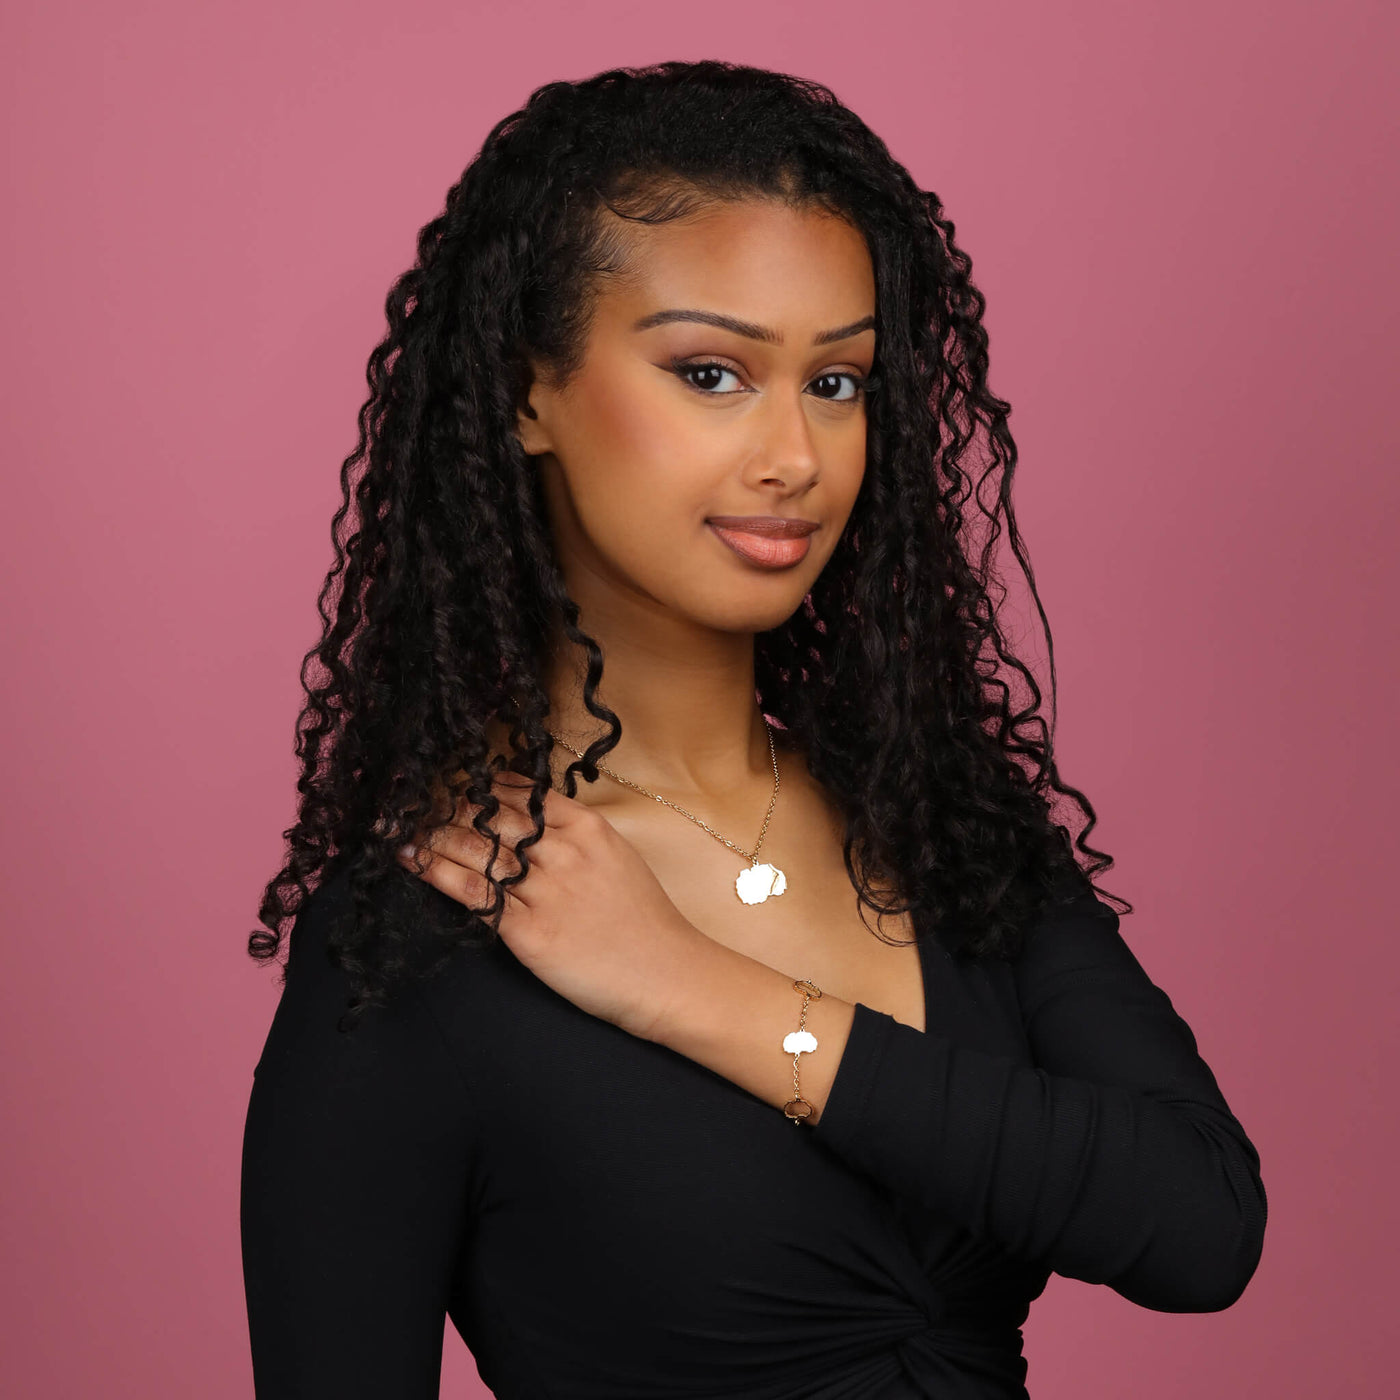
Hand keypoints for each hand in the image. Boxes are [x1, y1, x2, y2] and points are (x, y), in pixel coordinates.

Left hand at [396, 773, 707, 1041]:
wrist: (664, 974)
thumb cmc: (643, 921)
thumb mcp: (616, 858)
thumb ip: (574, 835)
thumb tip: (529, 817)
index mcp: (586, 827)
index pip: (520, 793)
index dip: (478, 785)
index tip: (448, 779)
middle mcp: (561, 851)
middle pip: (489, 817)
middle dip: (444, 804)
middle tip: (407, 797)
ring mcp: (543, 891)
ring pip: (473, 851)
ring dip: (429, 833)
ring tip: (396, 823)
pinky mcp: (527, 932)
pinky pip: (472, 894)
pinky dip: (435, 872)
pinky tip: (409, 858)